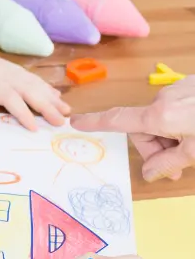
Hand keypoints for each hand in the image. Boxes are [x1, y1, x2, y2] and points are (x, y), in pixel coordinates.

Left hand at [0, 30, 69, 130]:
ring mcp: (5, 67)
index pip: (10, 97)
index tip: (36, 128)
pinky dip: (43, 85)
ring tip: (67, 109)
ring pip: (32, 82)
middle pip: (28, 89)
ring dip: (50, 95)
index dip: (24, 113)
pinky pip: (28, 76)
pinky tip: (53, 94)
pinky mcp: (4, 66)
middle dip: (47, 105)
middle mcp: (1, 71)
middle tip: (63, 121)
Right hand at [71, 76, 194, 181]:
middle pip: (144, 127)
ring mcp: (177, 88)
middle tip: (176, 168)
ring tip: (192, 147)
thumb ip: (168, 164)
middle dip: (155, 147)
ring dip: (170, 136)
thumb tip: (148, 173)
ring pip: (161, 119)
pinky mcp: (189, 85)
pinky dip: (180, 122)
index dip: (94, 122)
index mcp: (160, 115)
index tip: (75, 122)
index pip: (118, 120)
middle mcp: (163, 98)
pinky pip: (175, 108)